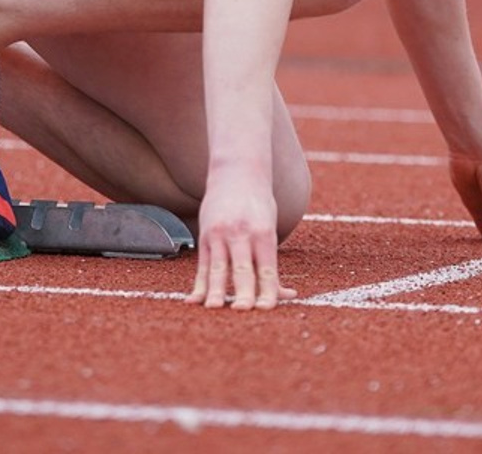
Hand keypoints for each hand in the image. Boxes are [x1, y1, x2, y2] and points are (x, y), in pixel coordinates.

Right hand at [186, 168, 297, 310]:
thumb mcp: (270, 229)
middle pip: (243, 268)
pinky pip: (203, 264)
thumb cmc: (259, 205)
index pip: (267, 267)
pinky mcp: (205, 235)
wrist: (236, 171)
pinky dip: (199, 284)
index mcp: (263, 233)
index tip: (267, 309)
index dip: (267, 289)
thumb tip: (288, 295)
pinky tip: (194, 300)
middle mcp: (242, 233)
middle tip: (243, 311)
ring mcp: (221, 234)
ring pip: (218, 267)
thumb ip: (272, 263)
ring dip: (216, 290)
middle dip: (243, 291)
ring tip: (214, 308)